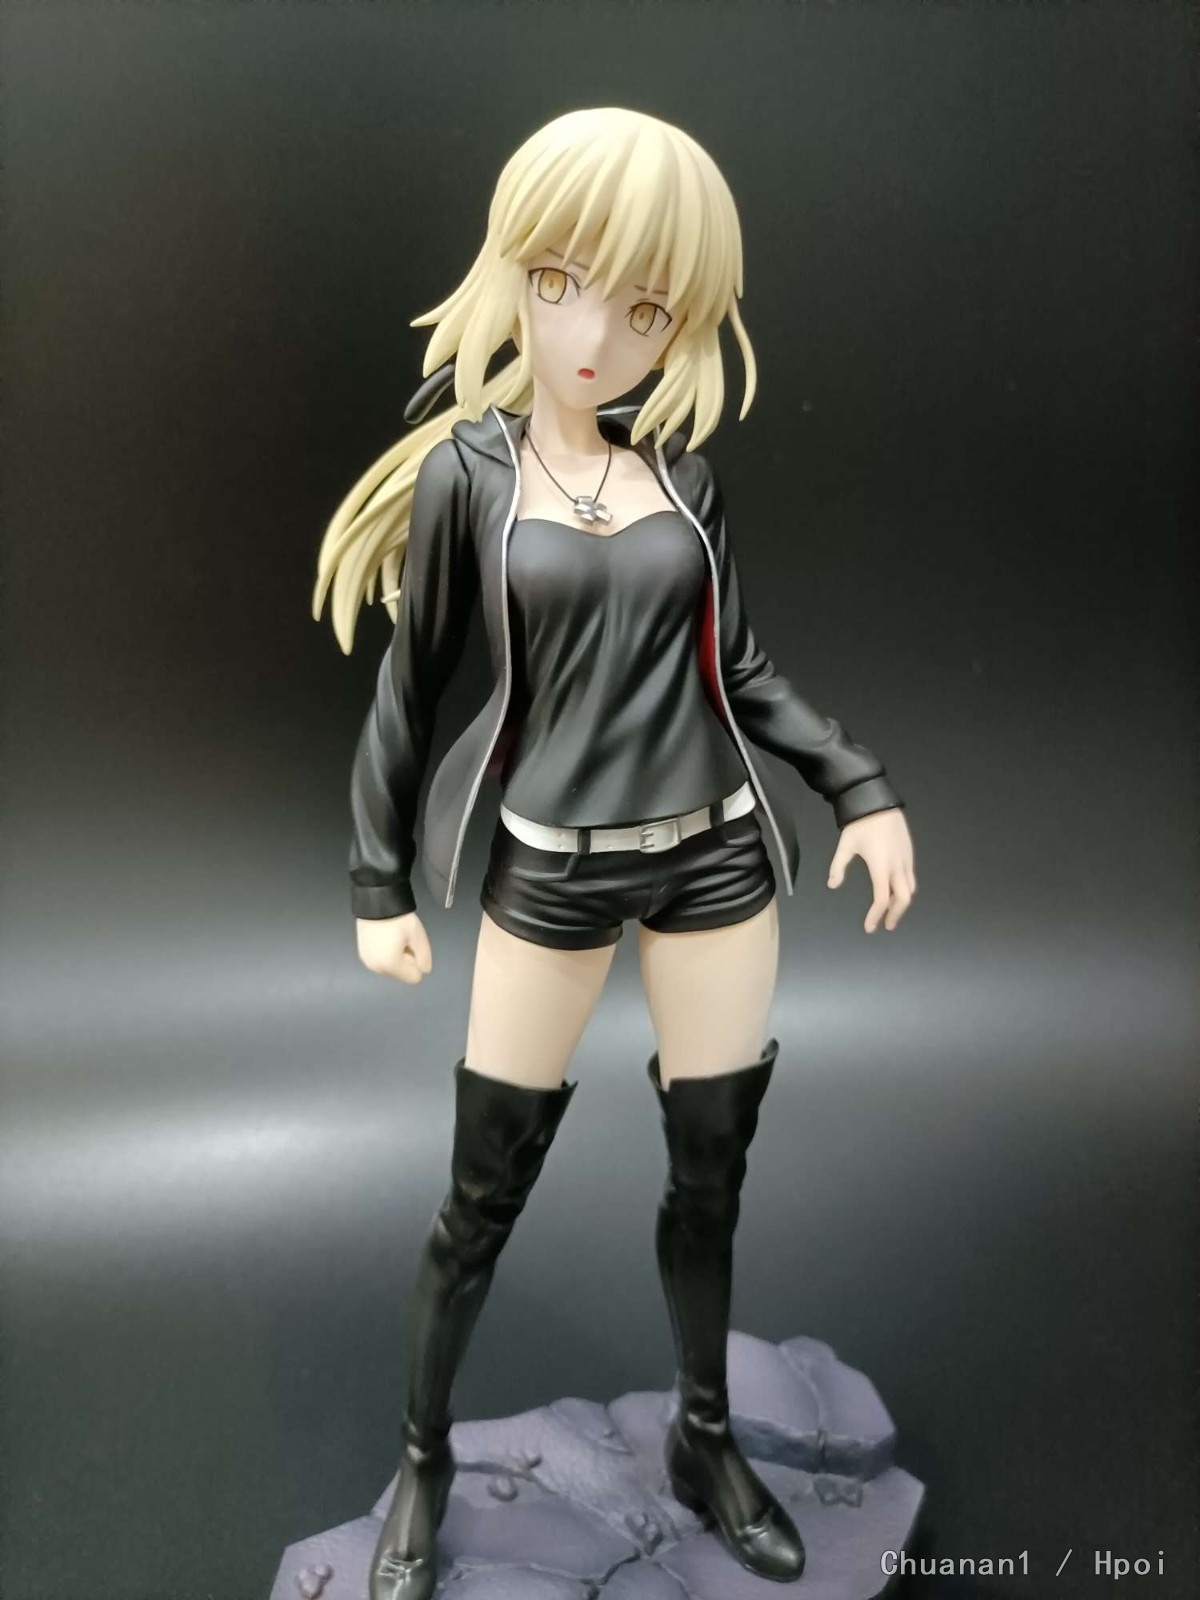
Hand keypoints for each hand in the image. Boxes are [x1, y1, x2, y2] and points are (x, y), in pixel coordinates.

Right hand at [355, 912, 432, 982]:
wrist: (375, 903)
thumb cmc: (398, 919)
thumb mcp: (418, 936)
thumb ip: (424, 957)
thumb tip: (424, 970)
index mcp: (390, 965)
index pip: (414, 977)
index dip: (417, 961)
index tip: (412, 946)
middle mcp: (376, 968)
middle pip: (401, 973)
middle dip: (405, 960)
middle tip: (402, 939)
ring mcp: (367, 961)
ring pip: (391, 968)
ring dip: (395, 956)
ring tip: (393, 937)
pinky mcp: (362, 954)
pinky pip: (380, 961)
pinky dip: (385, 953)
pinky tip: (384, 937)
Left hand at [827, 808, 915, 932]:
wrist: (878, 802)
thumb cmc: (860, 825)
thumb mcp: (845, 846)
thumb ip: (838, 867)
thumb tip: (832, 885)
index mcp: (881, 868)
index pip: (881, 900)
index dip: (875, 916)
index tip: (869, 927)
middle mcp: (897, 867)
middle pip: (903, 899)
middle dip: (896, 915)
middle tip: (886, 925)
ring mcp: (906, 860)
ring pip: (909, 888)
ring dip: (901, 903)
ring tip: (890, 910)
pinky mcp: (909, 853)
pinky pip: (910, 877)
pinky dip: (904, 889)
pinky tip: (895, 890)